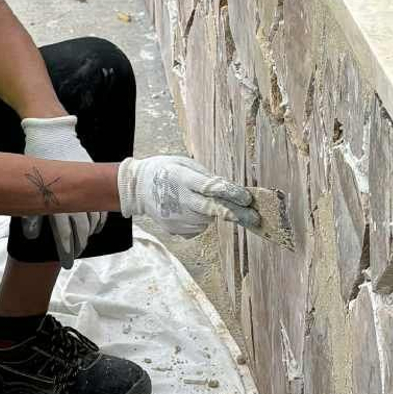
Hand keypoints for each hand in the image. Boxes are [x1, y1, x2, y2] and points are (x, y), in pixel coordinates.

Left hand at [20, 116, 104, 264]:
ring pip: (93, 214)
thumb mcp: (30, 185)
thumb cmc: (37, 157)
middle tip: (77, 251)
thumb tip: (31, 234)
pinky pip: (100, 201)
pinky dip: (99, 215)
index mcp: (56, 196)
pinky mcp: (91, 176)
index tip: (67, 257)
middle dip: (80, 241)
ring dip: (91, 230)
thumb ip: (32, 211)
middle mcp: (73, 192)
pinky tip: (96, 224)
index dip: (67, 245)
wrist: (51, 132)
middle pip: (81, 225)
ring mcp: (84, 183)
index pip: (64, 229)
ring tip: (86, 239)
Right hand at [117, 156, 259, 238]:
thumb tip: (231, 189)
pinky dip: (200, 219)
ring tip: (198, 200)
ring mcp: (177, 218)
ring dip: (213, 212)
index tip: (248, 199)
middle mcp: (181, 200)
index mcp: (183, 179)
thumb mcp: (185, 164)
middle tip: (255, 218)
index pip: (211, 188)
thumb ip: (207, 177)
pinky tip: (188, 209)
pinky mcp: (175, 230)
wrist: (137, 188)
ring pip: (208, 219)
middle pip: (213, 209)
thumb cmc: (166, 171)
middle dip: (236, 214)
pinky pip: (198, 227)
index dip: (232, 194)